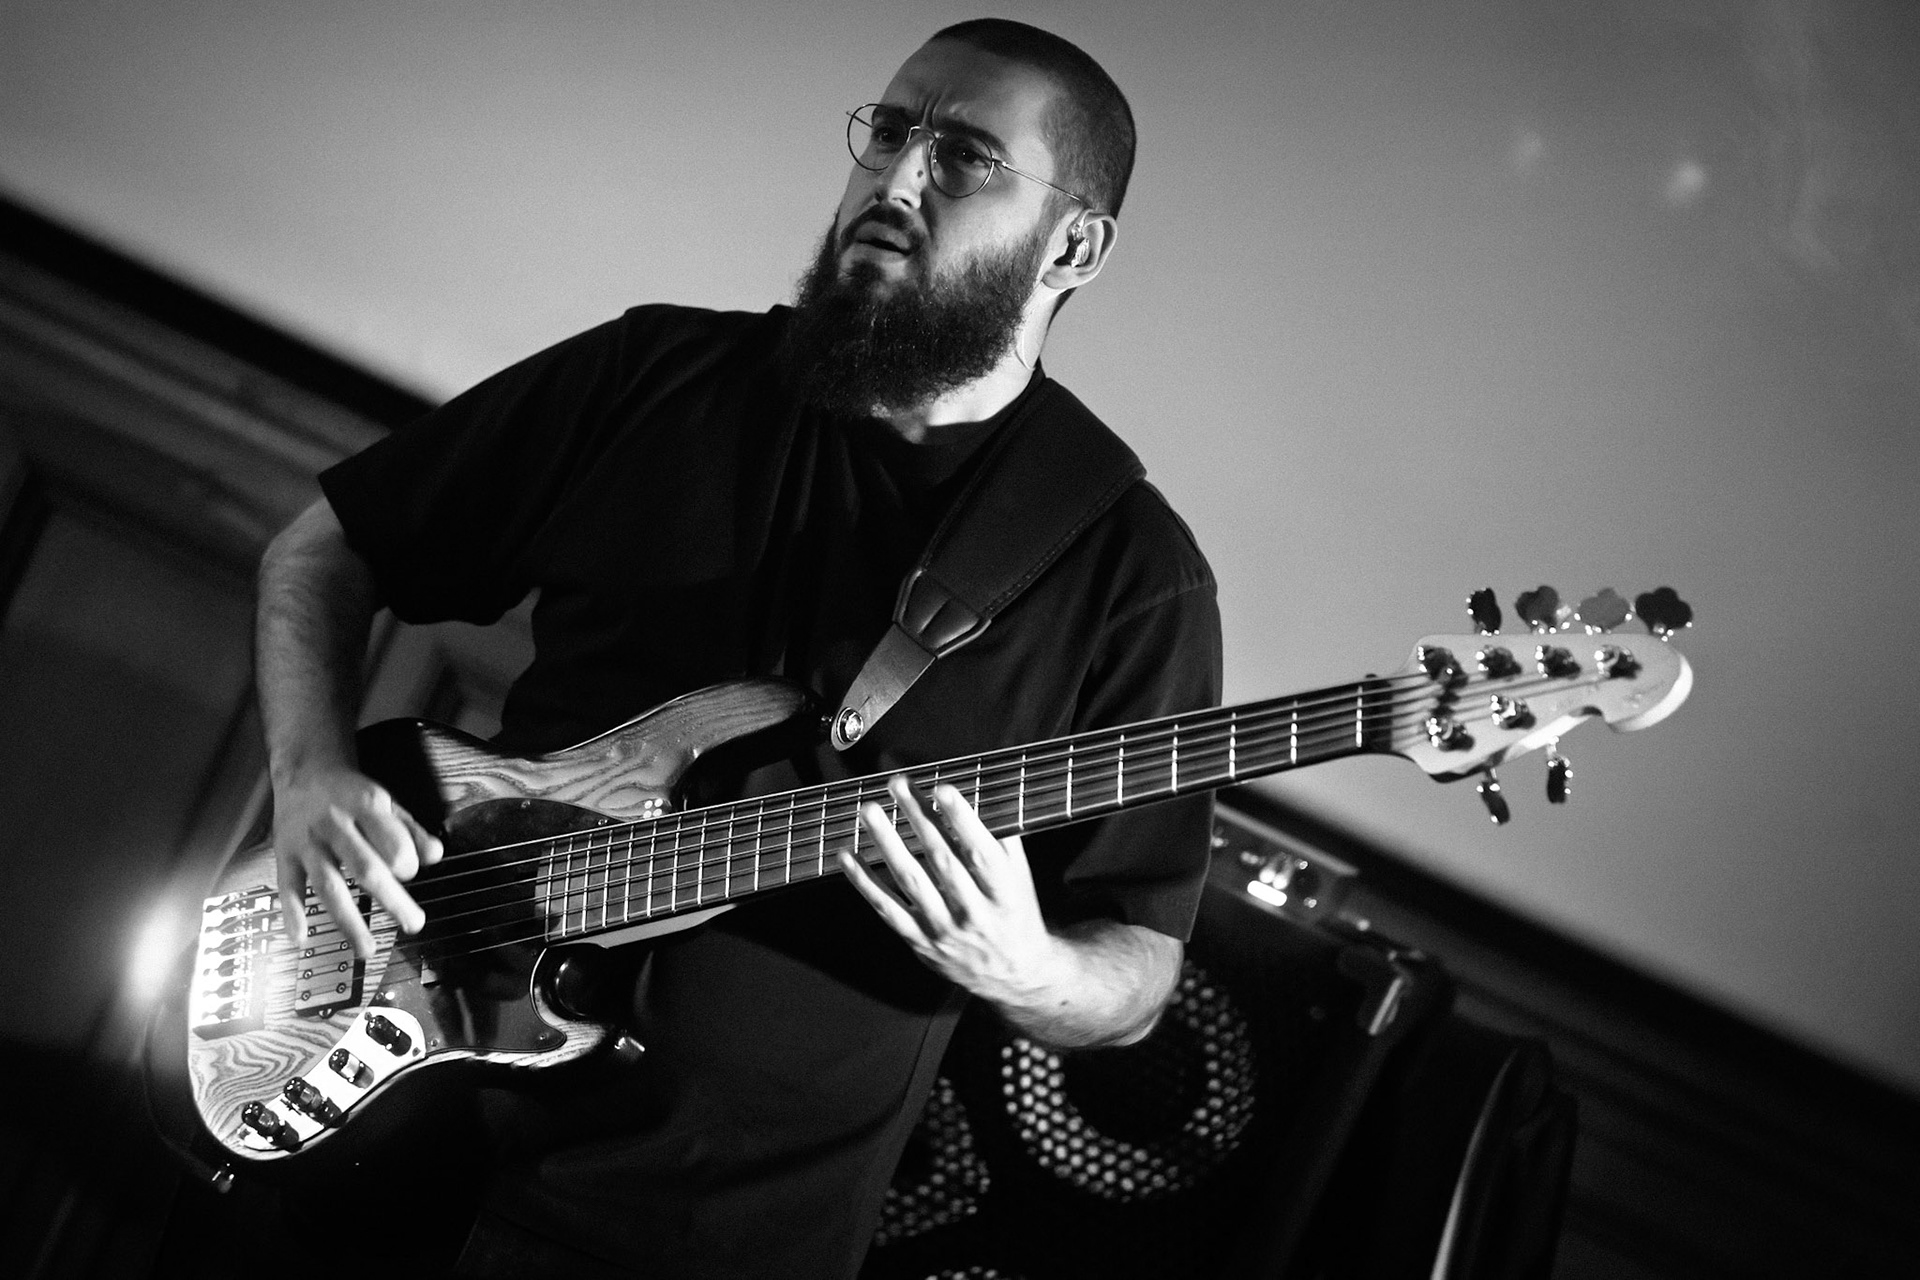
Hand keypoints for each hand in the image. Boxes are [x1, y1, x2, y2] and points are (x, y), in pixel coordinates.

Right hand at [272, 765, 442, 958]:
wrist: (304, 771)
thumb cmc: (351, 793)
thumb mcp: (387, 802)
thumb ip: (412, 830)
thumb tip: (436, 856)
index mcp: (365, 805)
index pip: (390, 840)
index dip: (404, 862)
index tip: (410, 873)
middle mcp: (334, 823)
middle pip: (364, 867)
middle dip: (391, 899)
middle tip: (414, 923)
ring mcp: (307, 841)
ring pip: (328, 884)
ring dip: (347, 920)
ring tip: (366, 949)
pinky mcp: (284, 854)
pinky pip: (287, 887)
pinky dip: (292, 914)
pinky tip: (301, 939)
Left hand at [841, 776, 1067, 1005]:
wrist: (1012, 973)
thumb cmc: (1013, 912)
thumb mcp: (1019, 877)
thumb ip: (1001, 839)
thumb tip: (978, 796)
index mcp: (1003, 893)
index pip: (981, 852)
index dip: (962, 819)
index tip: (942, 788)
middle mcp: (974, 913)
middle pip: (942, 861)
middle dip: (918, 818)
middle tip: (898, 785)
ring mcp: (944, 929)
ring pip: (911, 881)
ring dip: (887, 842)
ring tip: (870, 811)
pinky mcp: (920, 941)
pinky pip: (887, 909)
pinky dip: (865, 882)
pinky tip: (849, 856)